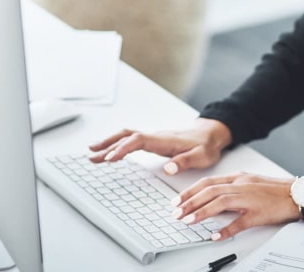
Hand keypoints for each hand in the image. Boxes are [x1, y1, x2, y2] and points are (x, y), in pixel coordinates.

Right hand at [87, 118, 231, 174]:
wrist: (212, 133)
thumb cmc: (207, 145)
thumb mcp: (201, 156)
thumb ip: (185, 161)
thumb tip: (169, 168)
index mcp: (164, 140)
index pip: (138, 140)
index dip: (123, 148)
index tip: (110, 158)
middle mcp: (156, 136)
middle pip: (127, 136)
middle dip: (108, 145)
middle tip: (91, 156)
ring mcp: (153, 138)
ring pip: (126, 136)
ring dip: (109, 144)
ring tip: (92, 153)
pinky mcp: (153, 141)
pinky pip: (131, 140)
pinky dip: (118, 144)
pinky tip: (110, 152)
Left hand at [171, 172, 302, 239]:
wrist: (298, 194)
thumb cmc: (275, 190)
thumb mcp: (251, 182)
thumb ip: (233, 187)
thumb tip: (214, 197)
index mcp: (239, 177)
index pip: (209, 182)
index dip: (190, 191)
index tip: (177, 200)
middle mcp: (242, 185)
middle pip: (210, 191)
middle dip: (190, 202)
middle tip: (176, 212)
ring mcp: (250, 199)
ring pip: (220, 203)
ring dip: (201, 212)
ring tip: (188, 221)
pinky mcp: (258, 214)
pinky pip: (239, 223)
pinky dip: (226, 230)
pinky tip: (215, 236)